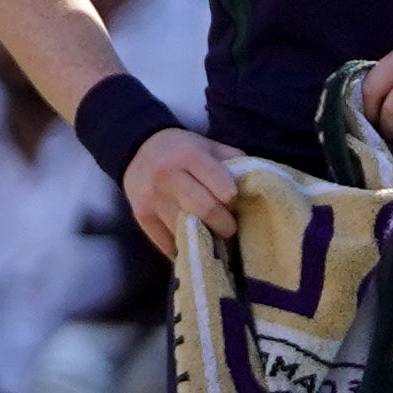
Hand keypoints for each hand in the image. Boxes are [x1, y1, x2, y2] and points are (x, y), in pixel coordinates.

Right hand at [121, 126, 240, 255]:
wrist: (138, 149)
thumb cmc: (183, 150)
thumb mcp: (209, 146)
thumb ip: (233, 163)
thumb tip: (255, 189)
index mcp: (190, 156)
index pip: (224, 190)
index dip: (234, 201)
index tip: (234, 204)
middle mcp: (168, 176)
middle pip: (206, 211)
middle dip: (225, 225)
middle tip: (230, 228)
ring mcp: (152, 198)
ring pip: (186, 229)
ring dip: (204, 238)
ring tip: (212, 234)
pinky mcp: (141, 215)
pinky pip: (167, 242)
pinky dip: (183, 246)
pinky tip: (192, 240)